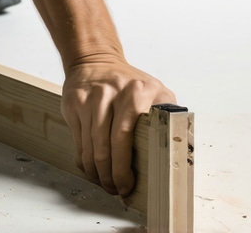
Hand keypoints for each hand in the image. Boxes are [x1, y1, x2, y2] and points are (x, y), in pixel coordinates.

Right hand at [61, 60, 175, 196]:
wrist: (95, 61)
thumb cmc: (128, 82)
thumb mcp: (155, 90)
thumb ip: (167, 113)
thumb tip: (176, 145)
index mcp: (137, 91)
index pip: (126, 135)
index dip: (125, 166)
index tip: (129, 184)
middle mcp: (111, 93)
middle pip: (105, 146)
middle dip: (110, 175)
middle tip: (116, 189)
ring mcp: (90, 98)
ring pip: (89, 147)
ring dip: (96, 172)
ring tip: (105, 182)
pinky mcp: (74, 103)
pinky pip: (78, 141)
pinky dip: (84, 160)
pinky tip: (91, 167)